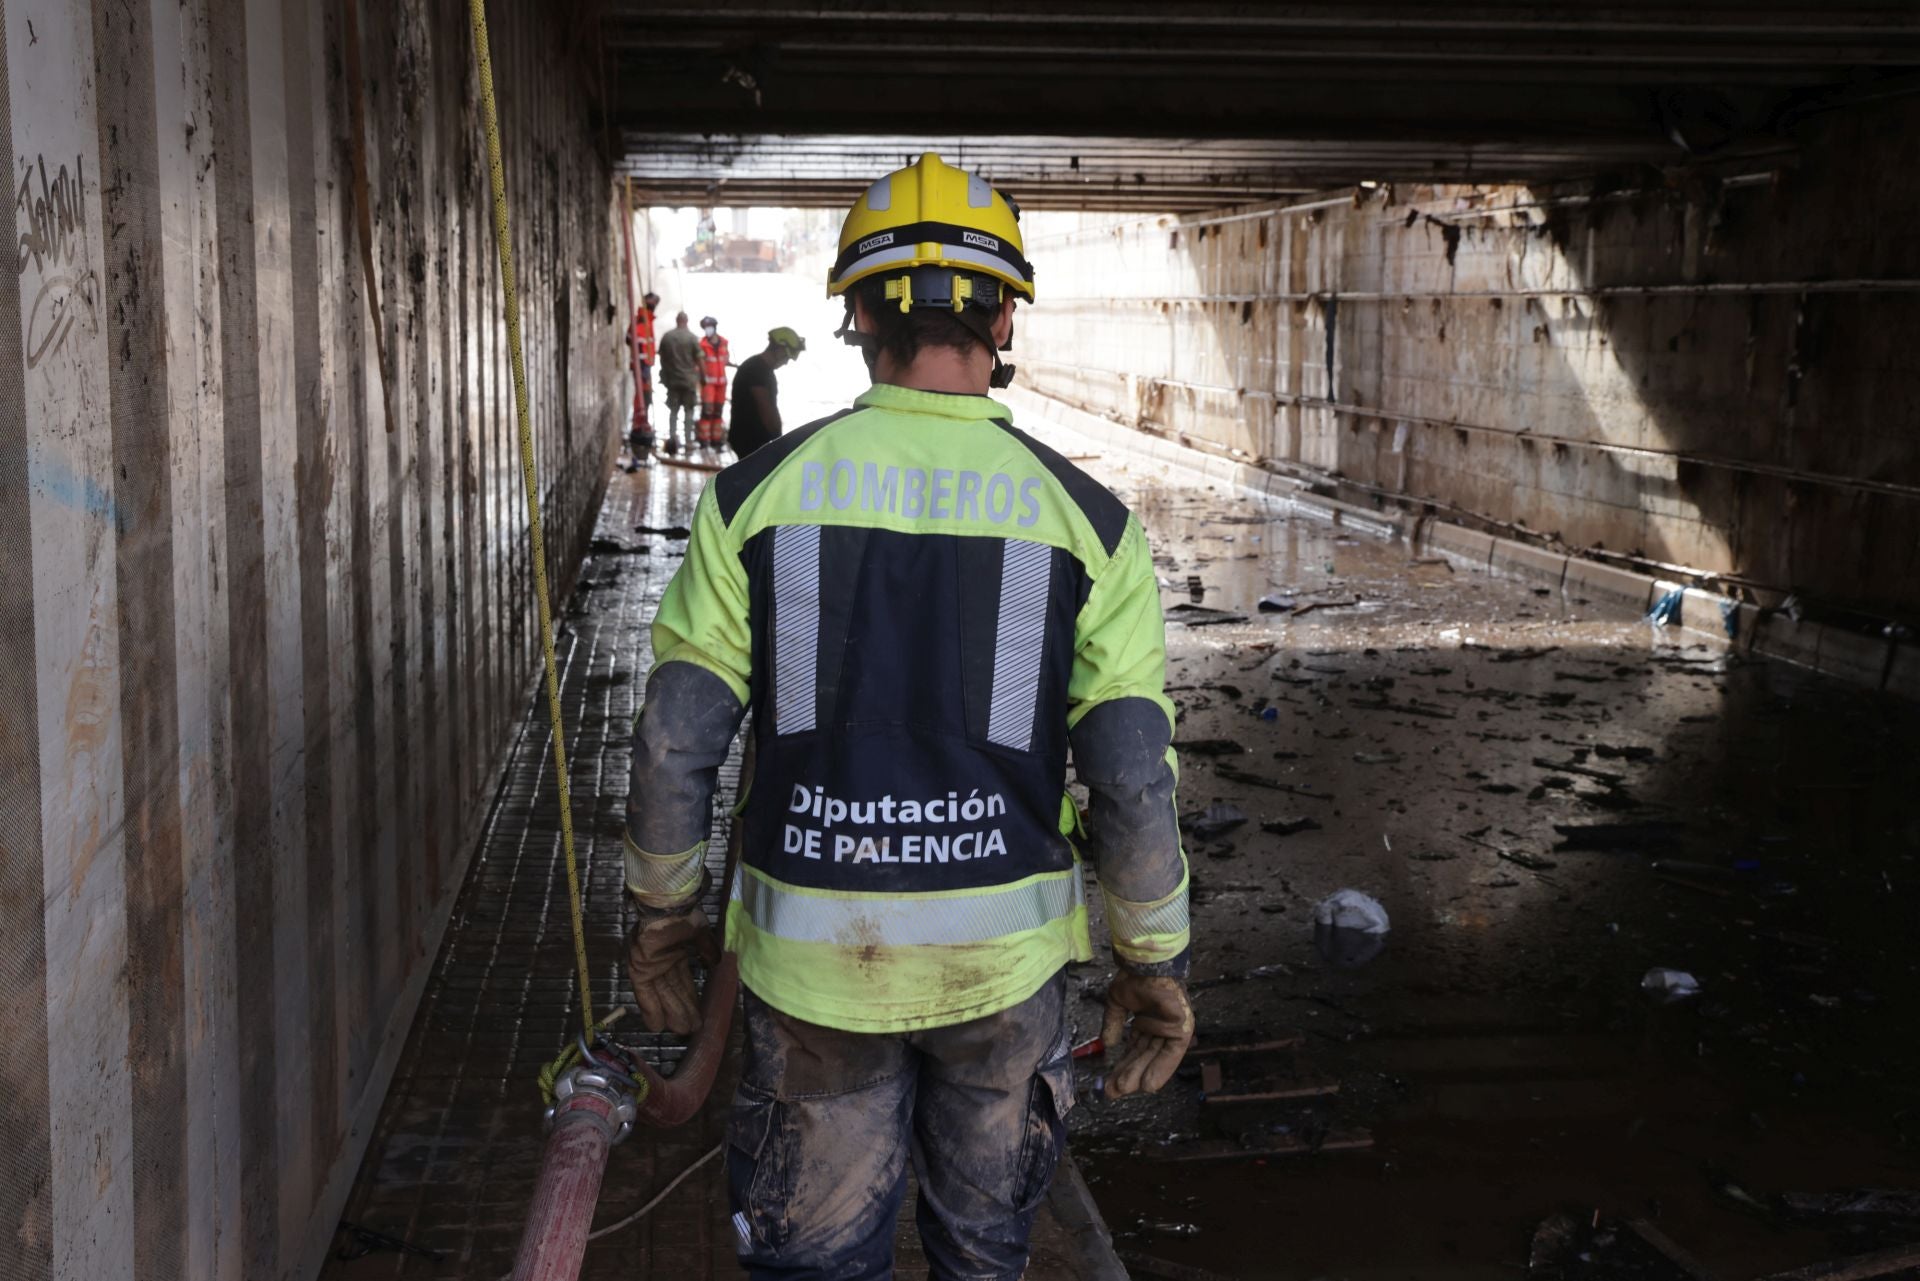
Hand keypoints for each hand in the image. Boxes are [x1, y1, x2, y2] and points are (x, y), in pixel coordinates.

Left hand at [626, 905, 720, 1034]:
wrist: (667, 909)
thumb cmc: (684, 918)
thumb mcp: (701, 934)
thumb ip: (708, 951)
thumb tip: (718, 963)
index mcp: (677, 954)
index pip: (684, 982)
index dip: (690, 999)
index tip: (698, 1014)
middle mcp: (663, 964)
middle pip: (673, 992)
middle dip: (683, 1011)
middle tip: (692, 1029)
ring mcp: (650, 968)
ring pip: (662, 996)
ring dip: (671, 1014)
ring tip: (681, 1031)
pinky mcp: (639, 971)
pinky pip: (645, 995)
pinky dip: (651, 1009)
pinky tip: (657, 1026)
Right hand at [1100, 972, 1194, 1098]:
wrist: (1146, 964)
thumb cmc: (1134, 977)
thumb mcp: (1118, 1002)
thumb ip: (1114, 1024)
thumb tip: (1107, 1043)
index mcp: (1146, 1021)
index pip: (1134, 1049)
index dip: (1123, 1065)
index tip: (1110, 1080)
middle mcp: (1159, 1028)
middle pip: (1143, 1056)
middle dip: (1127, 1074)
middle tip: (1112, 1092)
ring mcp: (1171, 1029)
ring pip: (1154, 1058)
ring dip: (1139, 1074)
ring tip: (1123, 1090)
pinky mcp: (1182, 1029)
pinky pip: (1171, 1054)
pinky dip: (1160, 1069)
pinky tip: (1147, 1085)